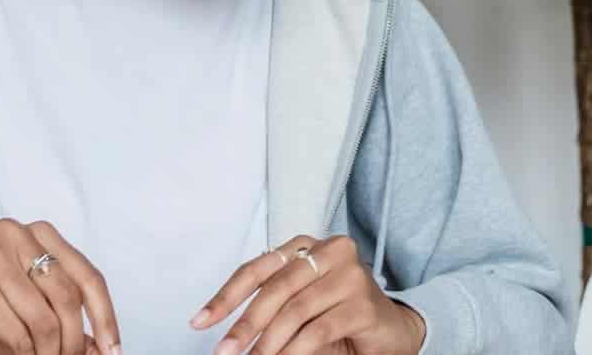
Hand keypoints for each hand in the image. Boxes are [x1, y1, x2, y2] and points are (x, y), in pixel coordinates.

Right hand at [0, 217, 121, 354]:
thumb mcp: (39, 311)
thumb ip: (72, 322)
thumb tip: (105, 348)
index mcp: (40, 234)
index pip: (88, 277)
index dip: (105, 316)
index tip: (113, 348)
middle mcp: (16, 236)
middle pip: (68, 298)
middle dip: (74, 340)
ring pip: (44, 319)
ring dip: (49, 351)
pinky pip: (18, 332)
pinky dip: (25, 353)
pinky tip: (23, 354)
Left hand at [192, 235, 425, 354]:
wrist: (391, 333)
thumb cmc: (339, 316)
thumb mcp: (300, 307)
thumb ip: (271, 309)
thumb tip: (228, 334)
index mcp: (309, 246)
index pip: (259, 267)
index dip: (226, 295)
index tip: (200, 321)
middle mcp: (332, 251)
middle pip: (276, 287)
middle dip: (245, 324)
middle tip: (224, 351)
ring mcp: (351, 275)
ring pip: (296, 310)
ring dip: (268, 343)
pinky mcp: (364, 304)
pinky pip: (318, 330)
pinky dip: (294, 350)